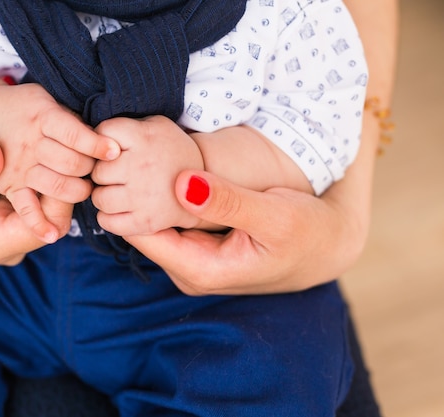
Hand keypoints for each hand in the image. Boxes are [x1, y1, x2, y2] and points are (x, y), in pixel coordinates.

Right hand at [0, 75, 120, 243]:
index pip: (41, 229)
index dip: (59, 197)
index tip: (69, 161)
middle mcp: (5, 245)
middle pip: (53, 221)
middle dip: (68, 186)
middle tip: (85, 149)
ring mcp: (12, 232)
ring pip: (53, 210)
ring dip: (64, 180)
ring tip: (79, 147)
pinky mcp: (17, 217)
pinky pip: (44, 199)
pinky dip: (52, 177)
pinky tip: (59, 151)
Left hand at [91, 116, 203, 234]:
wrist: (204, 186)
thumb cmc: (169, 152)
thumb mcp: (155, 126)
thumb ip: (125, 126)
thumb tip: (90, 135)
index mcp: (143, 137)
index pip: (102, 133)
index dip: (102, 142)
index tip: (112, 149)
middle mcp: (142, 166)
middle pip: (97, 170)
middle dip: (103, 172)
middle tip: (116, 174)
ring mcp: (143, 196)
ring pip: (99, 198)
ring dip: (103, 196)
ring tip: (117, 192)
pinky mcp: (146, 222)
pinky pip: (107, 222)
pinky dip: (108, 217)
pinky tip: (119, 209)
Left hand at [125, 169, 367, 294]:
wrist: (327, 246)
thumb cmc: (307, 232)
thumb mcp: (274, 214)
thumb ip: (229, 201)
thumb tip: (181, 183)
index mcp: (200, 271)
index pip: (141, 235)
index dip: (128, 198)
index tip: (122, 162)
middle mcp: (189, 271)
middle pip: (142, 230)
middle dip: (135, 194)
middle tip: (127, 153)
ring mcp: (193, 260)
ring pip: (154, 224)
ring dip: (148, 194)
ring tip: (143, 156)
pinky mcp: (199, 248)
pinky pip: (171, 220)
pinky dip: (165, 197)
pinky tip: (166, 170)